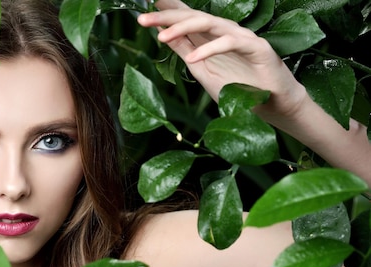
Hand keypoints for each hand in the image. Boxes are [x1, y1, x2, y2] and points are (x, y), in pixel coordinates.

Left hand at [137, 0, 305, 121]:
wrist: (273, 106)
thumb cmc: (239, 88)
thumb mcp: (201, 71)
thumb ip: (185, 50)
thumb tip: (163, 35)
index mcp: (209, 36)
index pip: (185, 18)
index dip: (165, 12)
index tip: (142, 13)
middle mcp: (224, 31)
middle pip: (192, 16)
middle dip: (166, 16)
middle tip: (143, 19)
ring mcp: (241, 36)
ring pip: (209, 23)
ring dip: (183, 28)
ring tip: (161, 37)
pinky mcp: (257, 47)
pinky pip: (230, 42)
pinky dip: (210, 49)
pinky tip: (193, 58)